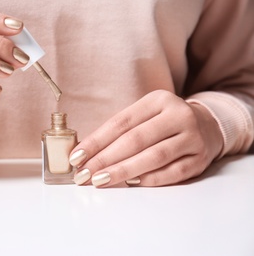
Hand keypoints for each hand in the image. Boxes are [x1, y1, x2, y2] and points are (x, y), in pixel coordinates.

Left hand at [69, 90, 223, 187]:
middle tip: (84, 174)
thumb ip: (120, 130)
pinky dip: (150, 179)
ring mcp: (192, 137)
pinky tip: (131, 183)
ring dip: (123, 171)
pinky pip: (172, 172)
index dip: (96, 141)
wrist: (207, 125)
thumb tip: (87, 154)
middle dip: (105, 159)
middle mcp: (178, 115)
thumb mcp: (145, 114)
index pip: (121, 122)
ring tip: (100, 180)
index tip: (76, 157)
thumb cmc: (164, 122)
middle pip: (135, 140)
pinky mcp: (200, 158)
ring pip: (154, 156)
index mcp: (158, 100)